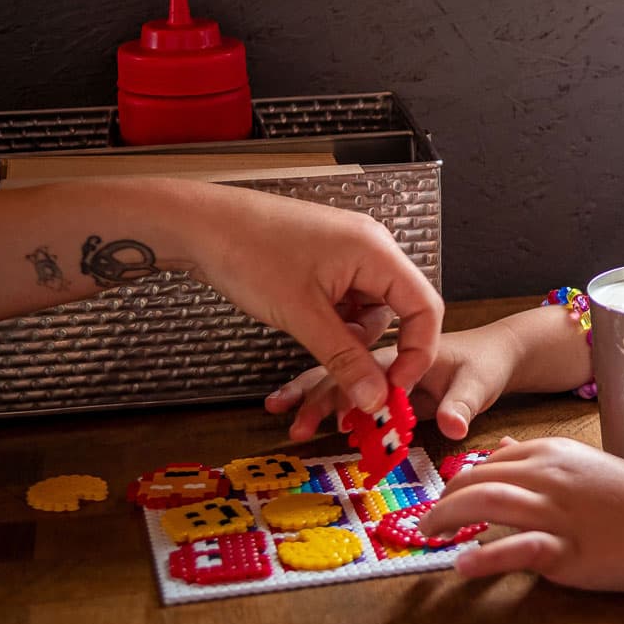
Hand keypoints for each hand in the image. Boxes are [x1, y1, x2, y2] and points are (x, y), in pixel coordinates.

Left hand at [190, 186, 443, 412]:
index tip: (395, 386)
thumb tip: (376, 399)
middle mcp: (371, 249)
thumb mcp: (302, 315)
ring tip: (310, 337)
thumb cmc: (248, 253)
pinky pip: (347, 303)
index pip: (425, 307)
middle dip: (375, 348)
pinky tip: (305, 325)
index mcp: (377, 252)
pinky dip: (333, 324)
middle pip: (398, 311)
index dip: (417, 352)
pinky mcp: (327, 263)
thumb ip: (345, 360)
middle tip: (351, 379)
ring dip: (349, 338)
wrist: (199, 225)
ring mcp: (349, 254)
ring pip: (369, 312)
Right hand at [267, 323, 520, 440]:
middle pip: (343, 372)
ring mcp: (379, 368)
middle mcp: (385, 357)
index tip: (335, 422)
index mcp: (405, 353)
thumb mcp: (479, 384)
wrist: (494, 353)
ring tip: (279, 412)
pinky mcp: (379, 381)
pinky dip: (317, 397)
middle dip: (317, 398)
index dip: (352, 395)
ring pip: (335, 378)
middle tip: (296, 425)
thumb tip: (454, 427)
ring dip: (308, 396)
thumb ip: (463, 405)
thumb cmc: (487, 362)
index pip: (370, 372)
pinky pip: (342, 387)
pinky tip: (293, 409)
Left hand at [418, 436, 623, 590]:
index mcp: (551, 452)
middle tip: (428, 522)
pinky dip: (483, 559)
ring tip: (430, 535)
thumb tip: (500, 448)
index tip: (443, 502)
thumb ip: (538, 456)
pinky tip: (461, 567)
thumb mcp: (582, 464)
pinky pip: (515, 549)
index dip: (457, 483)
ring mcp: (557, 511)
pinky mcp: (566, 549)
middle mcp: (549, 475)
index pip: (487, 462)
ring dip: (448, 518)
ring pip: (487, 502)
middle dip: (443, 501)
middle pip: (477, 479)